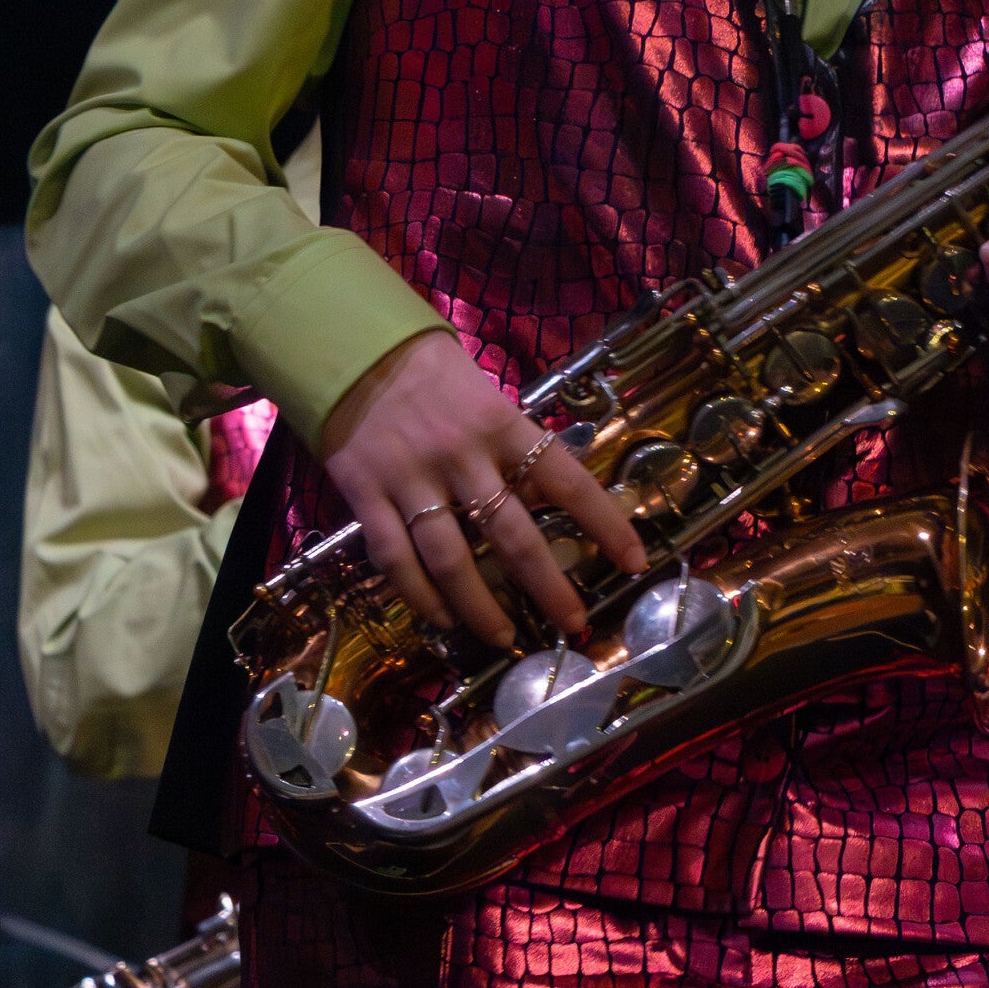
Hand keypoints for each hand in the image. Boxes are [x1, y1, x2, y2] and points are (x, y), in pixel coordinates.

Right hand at [319, 330, 646, 647]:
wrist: (353, 349)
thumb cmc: (434, 374)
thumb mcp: (488, 397)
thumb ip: (515, 449)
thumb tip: (550, 501)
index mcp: (501, 424)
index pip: (566, 479)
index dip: (605, 522)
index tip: (634, 561)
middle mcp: (461, 455)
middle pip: (512, 534)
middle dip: (548, 586)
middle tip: (573, 625)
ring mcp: (411, 478)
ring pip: (451, 560)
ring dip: (481, 608)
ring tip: (504, 638)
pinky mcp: (367, 495)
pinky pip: (396, 558)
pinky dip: (420, 596)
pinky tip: (441, 618)